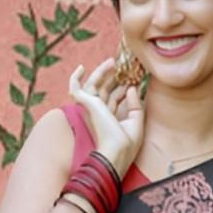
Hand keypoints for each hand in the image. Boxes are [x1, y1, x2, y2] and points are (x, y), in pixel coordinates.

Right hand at [69, 57, 144, 176]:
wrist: (116, 151)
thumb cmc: (126, 142)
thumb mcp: (137, 121)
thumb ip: (135, 104)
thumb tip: (130, 87)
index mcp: (111, 119)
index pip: (115, 99)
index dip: (123, 87)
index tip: (134, 78)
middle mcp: (100, 113)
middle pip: (105, 90)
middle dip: (114, 78)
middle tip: (123, 66)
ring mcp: (92, 108)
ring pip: (93, 85)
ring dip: (102, 72)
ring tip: (113, 61)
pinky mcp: (86, 103)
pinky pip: (75, 88)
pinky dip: (75, 78)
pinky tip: (81, 68)